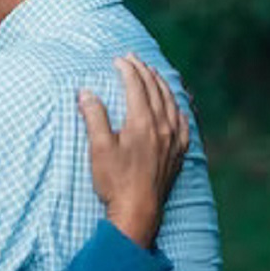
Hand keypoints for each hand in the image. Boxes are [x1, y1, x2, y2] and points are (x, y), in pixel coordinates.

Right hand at [78, 54, 190, 248]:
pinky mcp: (178, 154)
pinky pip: (184, 124)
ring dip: (161, 84)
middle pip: (155, 90)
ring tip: (153, 74)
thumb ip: (94, 117)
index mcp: (142, 122)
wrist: (138, 212)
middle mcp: (162, 127)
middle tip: (133, 59)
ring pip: (171, 103)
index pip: (136, 86)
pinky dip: (179, 109)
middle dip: (144, 71)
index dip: (127, 70)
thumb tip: (85, 93)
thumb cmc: (115, 181)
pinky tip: (177, 107)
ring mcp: (174, 140)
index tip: (118, 60)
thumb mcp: (99, 148)